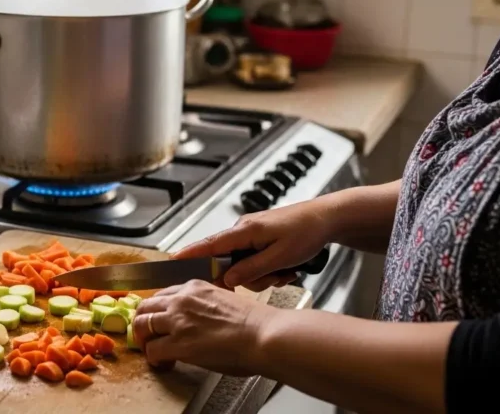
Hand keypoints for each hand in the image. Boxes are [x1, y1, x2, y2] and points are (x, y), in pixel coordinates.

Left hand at [131, 280, 272, 375]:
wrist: (263, 335)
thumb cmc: (255, 323)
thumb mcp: (225, 300)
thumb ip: (206, 305)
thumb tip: (202, 318)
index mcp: (195, 287)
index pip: (163, 295)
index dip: (158, 311)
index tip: (159, 321)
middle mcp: (182, 300)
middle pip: (145, 307)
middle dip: (143, 323)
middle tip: (148, 336)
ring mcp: (177, 321)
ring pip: (142, 326)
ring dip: (145, 341)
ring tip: (153, 351)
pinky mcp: (178, 343)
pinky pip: (152, 351)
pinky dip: (155, 359)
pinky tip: (165, 364)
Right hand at [172, 201, 333, 290]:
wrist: (328, 218)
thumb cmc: (306, 232)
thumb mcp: (279, 257)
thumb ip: (251, 270)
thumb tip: (227, 280)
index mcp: (244, 231)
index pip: (209, 245)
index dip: (189, 254)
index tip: (171, 262)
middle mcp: (244, 231)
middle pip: (228, 261)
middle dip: (248, 276)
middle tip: (273, 277)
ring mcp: (253, 235)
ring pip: (245, 265)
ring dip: (264, 274)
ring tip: (286, 272)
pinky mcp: (262, 239)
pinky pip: (256, 261)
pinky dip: (270, 269)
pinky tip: (287, 269)